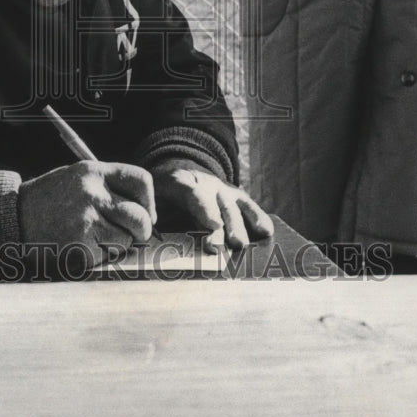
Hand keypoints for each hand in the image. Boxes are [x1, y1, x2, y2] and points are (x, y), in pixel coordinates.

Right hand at [18, 161, 156, 265]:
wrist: (12, 217)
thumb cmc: (49, 200)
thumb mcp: (76, 179)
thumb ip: (107, 188)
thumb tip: (145, 212)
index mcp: (92, 171)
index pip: (140, 179)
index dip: (149, 200)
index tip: (146, 213)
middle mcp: (92, 193)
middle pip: (139, 216)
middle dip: (141, 230)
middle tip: (132, 235)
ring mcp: (85, 220)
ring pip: (126, 240)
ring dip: (117, 244)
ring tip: (93, 237)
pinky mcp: (79, 245)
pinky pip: (107, 255)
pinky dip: (100, 256)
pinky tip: (80, 246)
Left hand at [150, 158, 272, 253]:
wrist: (177, 169)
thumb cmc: (161, 192)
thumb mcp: (150, 196)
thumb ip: (151, 213)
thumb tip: (149, 236)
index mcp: (179, 180)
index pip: (192, 193)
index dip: (203, 208)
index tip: (212, 224)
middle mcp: (203, 182)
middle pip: (214, 204)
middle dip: (219, 226)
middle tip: (223, 246)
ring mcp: (221, 188)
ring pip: (231, 206)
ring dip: (237, 226)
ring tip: (241, 245)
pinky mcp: (234, 195)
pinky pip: (246, 205)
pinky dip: (257, 217)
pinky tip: (266, 231)